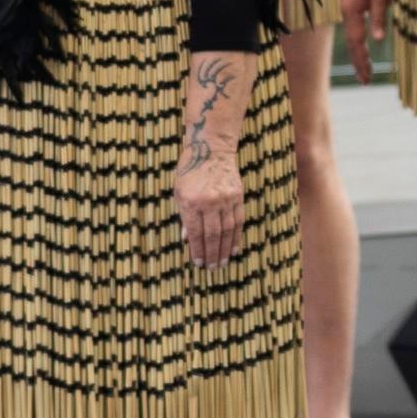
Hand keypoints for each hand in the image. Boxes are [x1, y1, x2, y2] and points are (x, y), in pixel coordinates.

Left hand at [176, 152, 246, 270]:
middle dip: (211, 253)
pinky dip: (236, 236)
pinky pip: (238, 221)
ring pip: (226, 230)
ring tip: (223, 262)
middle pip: (212, 234)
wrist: (211, 149)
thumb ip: (183, 216)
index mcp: (191, 201)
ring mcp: (225, 199)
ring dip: (224, 249)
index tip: (198, 263)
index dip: (197, 250)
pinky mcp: (237, 196)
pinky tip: (234, 248)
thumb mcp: (179, 192)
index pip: (195, 232)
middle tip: (212, 268)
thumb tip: (186, 239)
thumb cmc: (189, 170)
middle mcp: (209, 202)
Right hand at [335, 0, 389, 84]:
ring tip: (365, 69)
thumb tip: (379, 39)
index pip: (358, 42)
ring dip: (359, 52)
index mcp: (352, 10)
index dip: (363, 61)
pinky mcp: (352, 1)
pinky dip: (359, 39)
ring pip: (353, 34)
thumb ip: (380, 15)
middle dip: (359, 61)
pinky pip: (355, 25)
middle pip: (353, 42)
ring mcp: (348, 6)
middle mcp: (346, 10)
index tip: (367, 78)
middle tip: (365, 81)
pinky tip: (363, 47)